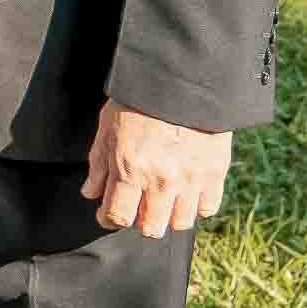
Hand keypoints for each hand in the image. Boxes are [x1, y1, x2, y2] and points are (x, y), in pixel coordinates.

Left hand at [81, 99, 231, 238]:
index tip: (108, 213)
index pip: (117, 216)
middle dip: (139, 222)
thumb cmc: (138, 100)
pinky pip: (207, 209)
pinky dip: (196, 206)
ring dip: (168, 216)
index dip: (109, 218)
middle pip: (150, 228)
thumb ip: (99, 164)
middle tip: (137, 207)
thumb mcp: (107, 127)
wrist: (180, 79)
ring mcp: (190, 180)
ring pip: (180, 223)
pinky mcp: (215, 173)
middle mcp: (161, 181)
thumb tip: (91, 193)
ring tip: (163, 201)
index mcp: (130, 169)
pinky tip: (187, 194)